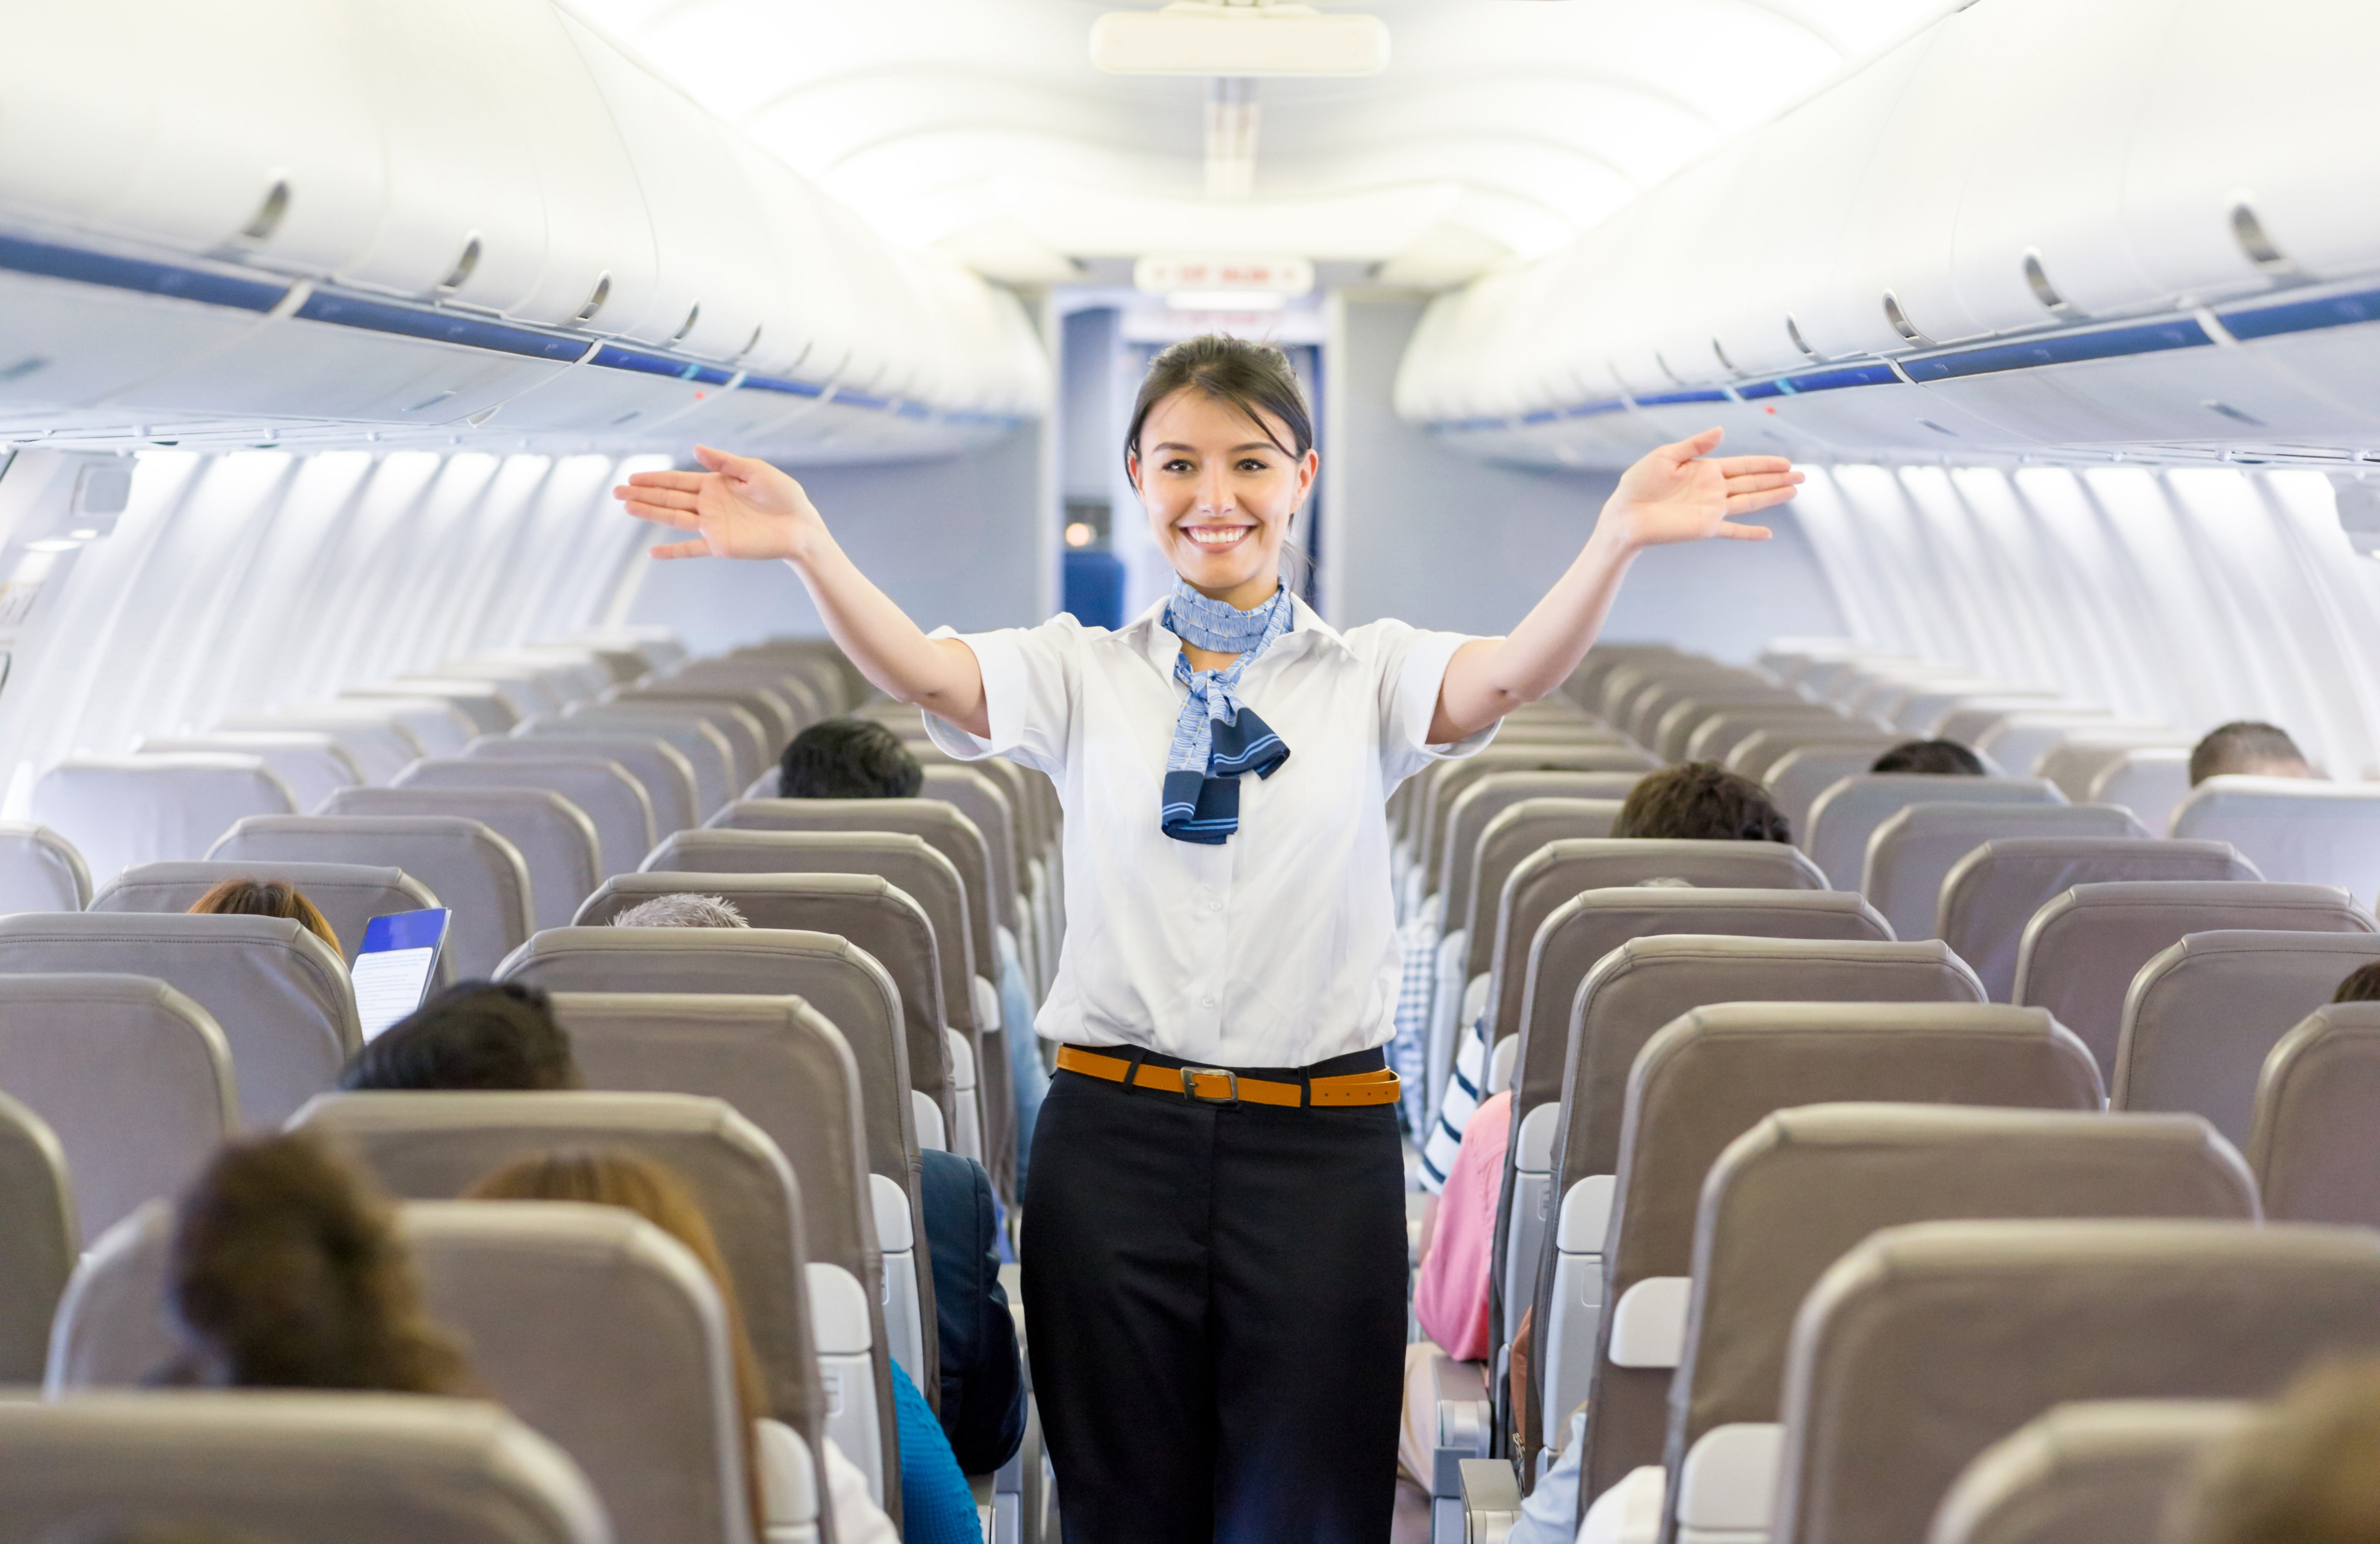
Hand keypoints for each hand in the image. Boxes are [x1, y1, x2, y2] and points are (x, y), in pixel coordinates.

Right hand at [612, 445, 828, 562]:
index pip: (678, 480)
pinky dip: (673, 551)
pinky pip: (691, 548)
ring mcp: (712, 526)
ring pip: (674, 518)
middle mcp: (709, 505)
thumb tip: (696, 449)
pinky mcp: (720, 545)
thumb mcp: (755, 471)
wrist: (801, 526)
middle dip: (643, 493)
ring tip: (626, 507)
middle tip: (616, 490)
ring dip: (650, 513)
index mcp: (716, 484)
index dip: (655, 478)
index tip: (632, 477)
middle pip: (669, 497)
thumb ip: (725, 462)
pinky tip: (653, 553)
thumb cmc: (783, 495)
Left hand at [1595, 428, 1800, 552]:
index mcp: (1706, 469)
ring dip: (1772, 498)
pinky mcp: (1705, 527)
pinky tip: (1767, 534)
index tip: (1787, 462)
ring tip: (1794, 492)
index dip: (1766, 463)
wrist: (1624, 515)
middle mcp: (1713, 489)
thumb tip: (1722, 430)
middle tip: (1802, 476)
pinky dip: (1749, 533)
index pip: (1743, 464)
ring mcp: (1712, 509)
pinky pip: (1732, 530)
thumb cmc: (1639, 483)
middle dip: (1778, 479)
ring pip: (1750, 502)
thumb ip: (1695, 444)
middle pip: (1753, 482)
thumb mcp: (1666, 456)